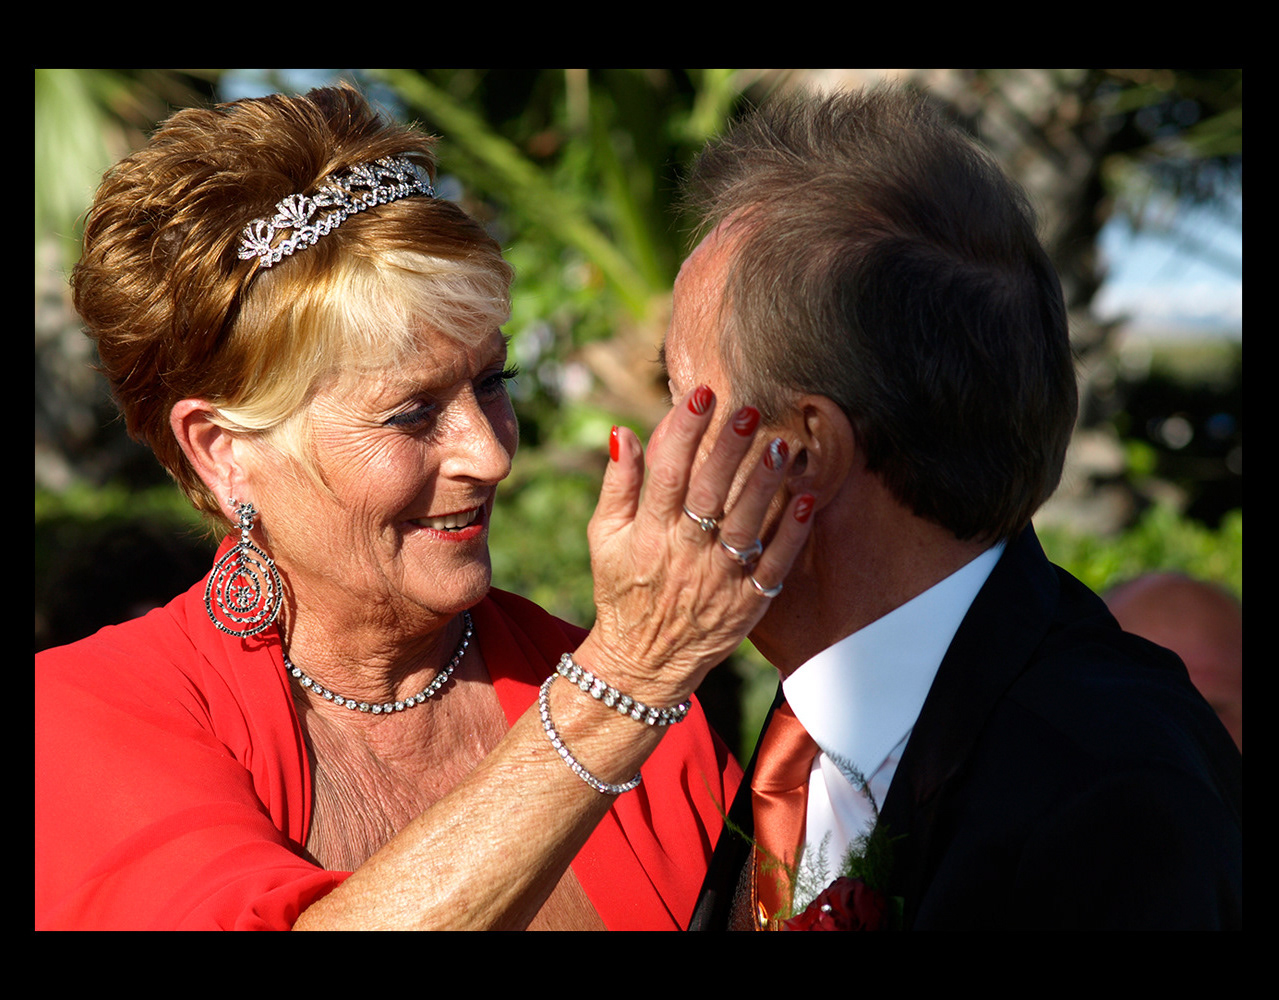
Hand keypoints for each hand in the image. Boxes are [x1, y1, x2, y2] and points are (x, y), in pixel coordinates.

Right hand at [578, 385, 813, 705]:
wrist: (642, 665)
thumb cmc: (622, 590)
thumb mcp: (605, 538)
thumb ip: (618, 485)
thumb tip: (624, 432)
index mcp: (648, 534)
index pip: (666, 472)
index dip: (683, 430)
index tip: (702, 395)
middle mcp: (684, 554)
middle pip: (709, 494)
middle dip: (727, 450)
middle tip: (747, 410)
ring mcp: (719, 579)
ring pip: (746, 525)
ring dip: (764, 485)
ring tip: (781, 446)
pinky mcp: (747, 603)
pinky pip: (774, 565)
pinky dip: (790, 534)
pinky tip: (805, 499)